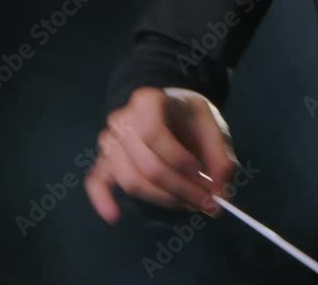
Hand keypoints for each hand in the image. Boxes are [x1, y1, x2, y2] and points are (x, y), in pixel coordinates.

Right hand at [84, 87, 236, 223]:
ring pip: (130, 180)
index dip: (177, 159)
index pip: (154, 134)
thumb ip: (220, 155)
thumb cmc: (188, 118)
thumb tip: (221, 189)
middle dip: (180, 189)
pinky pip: (96, 182)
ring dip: (163, 199)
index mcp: (147, 102)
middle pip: (145, 165)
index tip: (202, 173)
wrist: (168, 110)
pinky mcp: (103, 161)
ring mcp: (108, 142)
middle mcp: (121, 120)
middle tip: (209, 203)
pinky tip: (114, 216)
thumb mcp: (211, 126)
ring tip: (192, 205)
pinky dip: (103, 200)